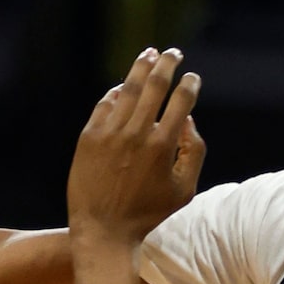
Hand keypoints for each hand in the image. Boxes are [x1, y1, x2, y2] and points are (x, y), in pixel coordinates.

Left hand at [66, 48, 205, 248]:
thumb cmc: (148, 213)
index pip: (181, 101)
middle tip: (173, 53)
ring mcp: (110, 133)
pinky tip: (124, 86)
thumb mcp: (184, 189)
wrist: (103, 229)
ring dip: (141, 66)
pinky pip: (105, 104)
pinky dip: (117, 92)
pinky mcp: (89, 137)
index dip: (190, 84)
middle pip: (155, 84)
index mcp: (163, 145)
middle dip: (167, 63)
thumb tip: (187, 119)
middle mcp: (136, 133)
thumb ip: (193, 152)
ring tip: (149, 53)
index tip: (192, 77)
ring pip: (128, 88)